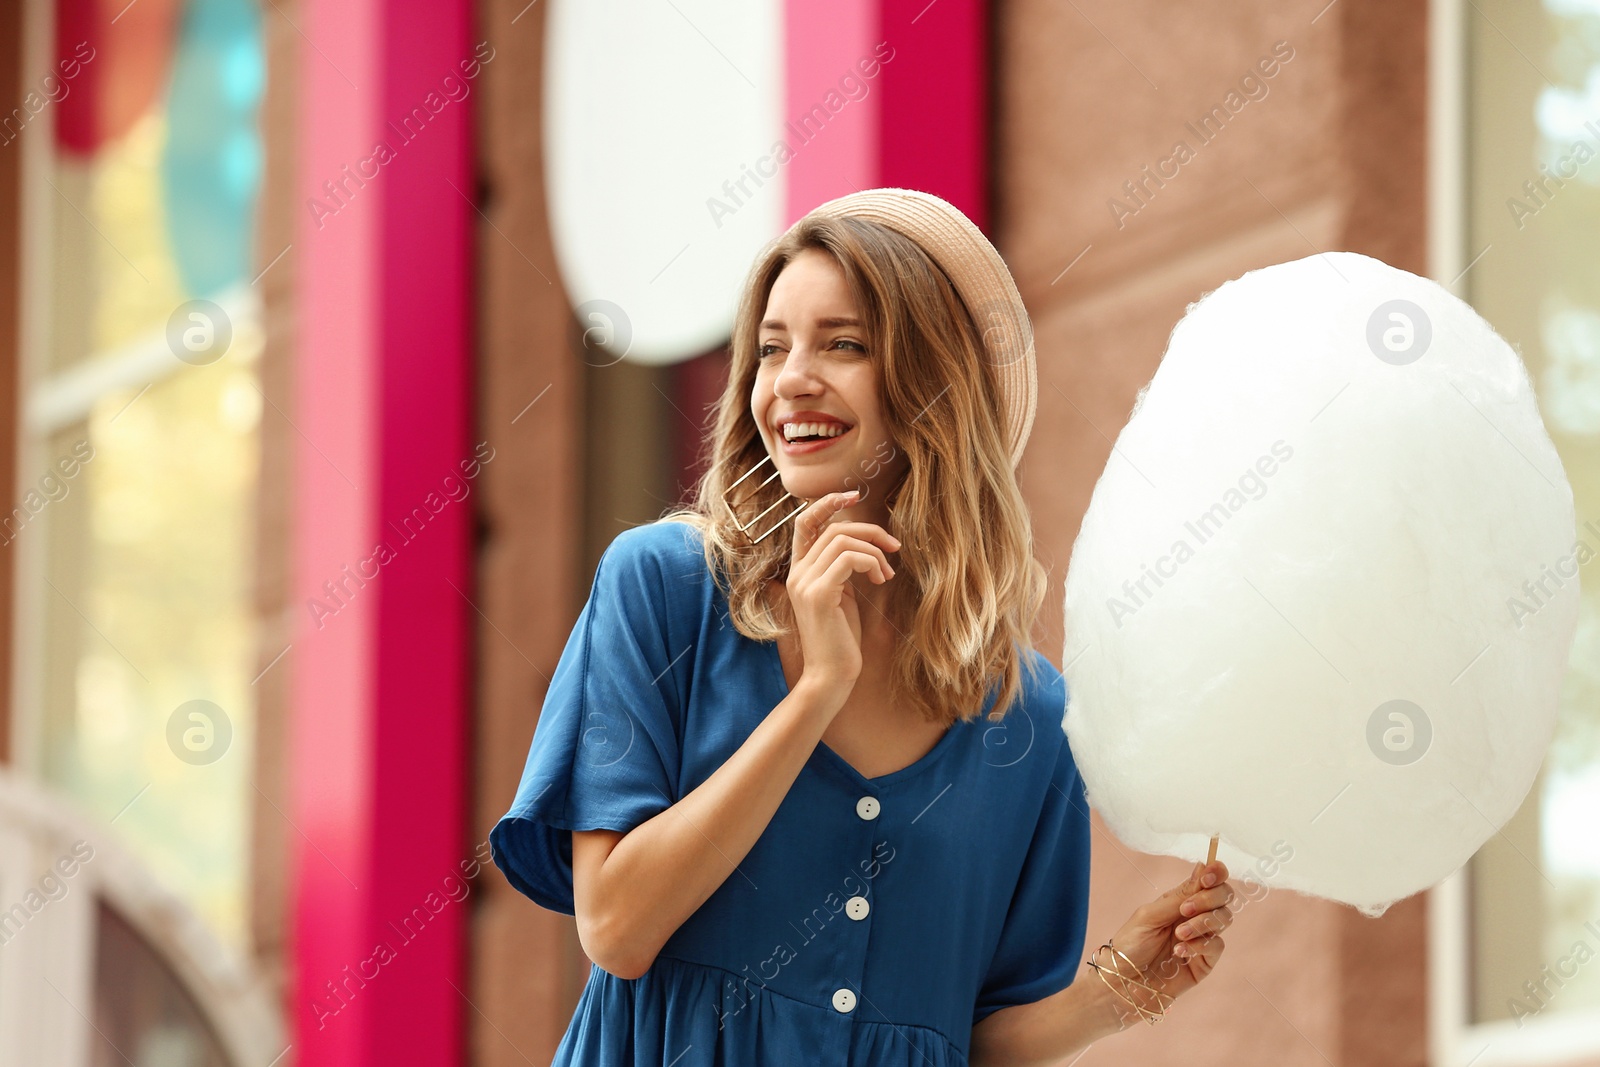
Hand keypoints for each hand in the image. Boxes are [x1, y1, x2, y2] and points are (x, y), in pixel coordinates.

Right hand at [785, 489, 899, 691]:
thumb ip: (843, 569)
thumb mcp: (841, 596)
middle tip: (894, 546)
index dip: (827, 503)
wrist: (831, 676)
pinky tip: (880, 579)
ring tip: (886, 573)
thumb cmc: (841, 639)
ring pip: (842, 539)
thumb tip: (865, 546)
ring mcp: (805, 582)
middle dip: (869, 531)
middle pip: (832, 527)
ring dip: (874, 550)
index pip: (805, 522)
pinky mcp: (819, 594)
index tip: (853, 495)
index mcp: (799, 571)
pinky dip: (871, 562)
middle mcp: (797, 573)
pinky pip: (849, 558)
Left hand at [1095, 860, 1233, 1026]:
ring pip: (1224, 919)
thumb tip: (1204, 866)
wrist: (1123, 982)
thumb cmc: (1130, 945)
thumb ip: (1179, 896)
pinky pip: (1217, 946)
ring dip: (1202, 923)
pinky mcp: (1205, 962)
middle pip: (1224, 897)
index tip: (1208, 877)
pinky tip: (1180, 951)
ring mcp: (1202, 939)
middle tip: (1185, 909)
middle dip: (1209, 899)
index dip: (1217, 873)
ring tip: (1178, 934)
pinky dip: (1200, 945)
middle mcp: (1195, 917)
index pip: (1211, 881)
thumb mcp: (1149, 915)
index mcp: (1181, 900)